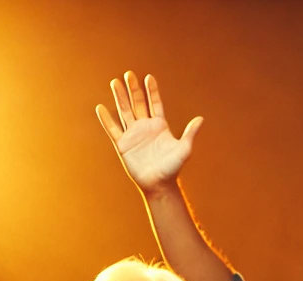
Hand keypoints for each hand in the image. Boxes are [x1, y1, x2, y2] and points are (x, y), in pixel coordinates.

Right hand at [96, 72, 202, 194]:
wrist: (159, 185)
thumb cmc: (173, 168)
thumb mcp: (184, 149)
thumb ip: (190, 133)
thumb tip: (201, 119)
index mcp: (159, 127)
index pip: (155, 104)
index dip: (152, 91)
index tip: (149, 77)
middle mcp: (145, 128)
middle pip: (137, 104)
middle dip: (133, 89)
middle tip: (129, 74)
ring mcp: (133, 135)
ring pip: (125, 112)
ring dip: (120, 98)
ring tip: (115, 83)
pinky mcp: (123, 145)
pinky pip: (113, 130)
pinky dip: (106, 120)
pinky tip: (101, 108)